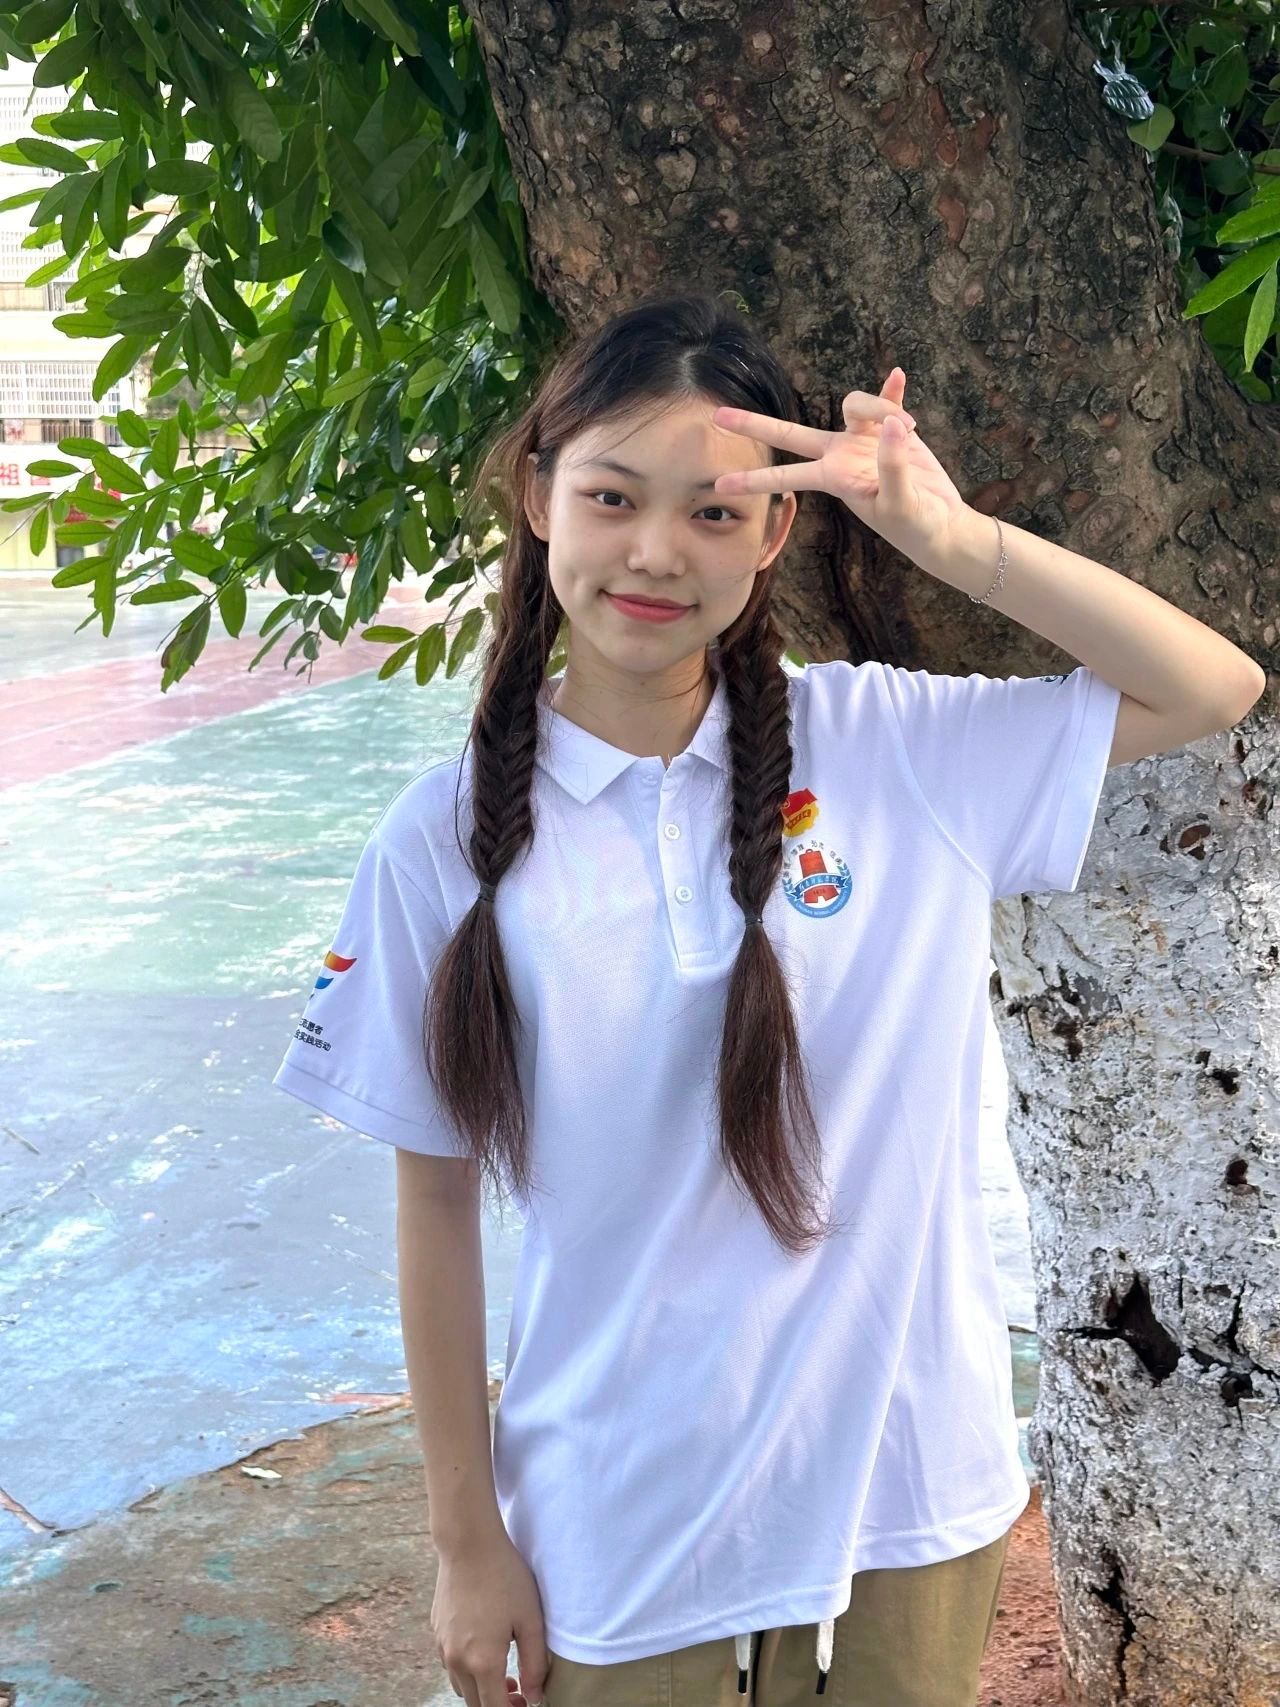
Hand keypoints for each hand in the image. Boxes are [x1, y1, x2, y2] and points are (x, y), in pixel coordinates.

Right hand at [431, 1532, 548, 1705]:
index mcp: (483, 1662)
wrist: (469, 1543)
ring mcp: (442, 1646)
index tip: (525, 1703)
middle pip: (475, 1703)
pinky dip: (467, 1669)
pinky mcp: (436, 1631)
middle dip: (497, 1704)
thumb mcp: (530, 1620)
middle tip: (519, 1692)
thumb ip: (535, 1664)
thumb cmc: (505, 1578)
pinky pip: (450, 1663)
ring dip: (481, 1688)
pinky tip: (483, 1646)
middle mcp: (457, 1660)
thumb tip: (534, 1697)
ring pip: (460, 1686)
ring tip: (503, 1671)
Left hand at [711, 366, 968, 570]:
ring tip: (910, 428)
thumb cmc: (916, 524)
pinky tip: (897, 376)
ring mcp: (864, 441)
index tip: (719, 486)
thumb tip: (892, 425)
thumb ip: (893, 465)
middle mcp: (841, 455)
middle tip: (718, 415)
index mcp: (835, 477)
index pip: (786, 475)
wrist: (939, 524)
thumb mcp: (901, 502)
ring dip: (879, 405)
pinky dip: (892, 390)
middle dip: (755, 424)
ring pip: (855, 405)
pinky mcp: (893, 431)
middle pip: (790, 434)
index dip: (754, 479)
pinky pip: (888, 401)